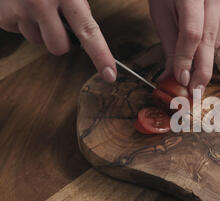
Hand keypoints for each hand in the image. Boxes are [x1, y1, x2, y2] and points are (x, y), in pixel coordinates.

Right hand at [0, 0, 116, 82]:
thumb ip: (78, 5)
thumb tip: (87, 32)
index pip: (89, 31)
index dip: (101, 55)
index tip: (110, 75)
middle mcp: (42, 3)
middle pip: (59, 48)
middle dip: (60, 39)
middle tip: (56, 19)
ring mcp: (19, 9)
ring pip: (36, 41)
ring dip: (38, 28)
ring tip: (33, 5)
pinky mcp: (1, 15)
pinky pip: (16, 31)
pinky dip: (19, 21)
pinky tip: (18, 4)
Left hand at [148, 0, 219, 94]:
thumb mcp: (162, 13)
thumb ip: (170, 45)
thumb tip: (173, 76)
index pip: (192, 32)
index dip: (187, 58)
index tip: (181, 79)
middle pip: (210, 39)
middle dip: (202, 69)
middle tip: (195, 90)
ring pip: (219, 39)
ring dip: (207, 56)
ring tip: (194, 64)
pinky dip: (216, 44)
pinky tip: (206, 41)